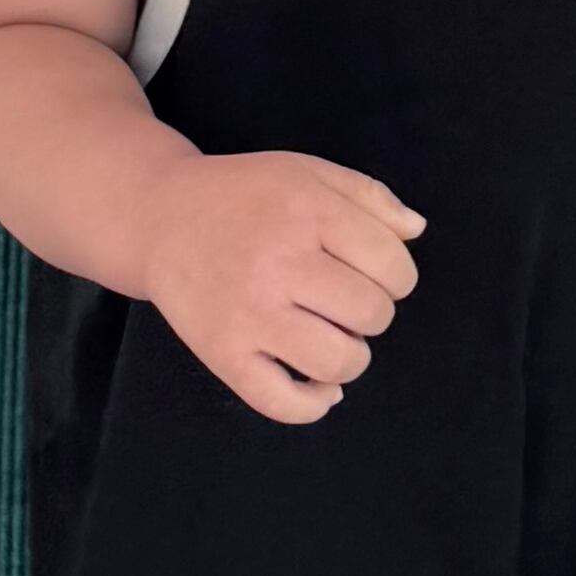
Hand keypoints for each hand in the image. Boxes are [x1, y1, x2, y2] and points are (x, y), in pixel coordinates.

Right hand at [145, 150, 424, 426]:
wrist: (160, 217)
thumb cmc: (244, 196)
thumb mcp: (307, 172)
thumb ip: (369, 195)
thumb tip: (416, 231)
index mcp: (306, 212)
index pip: (394, 265)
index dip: (397, 275)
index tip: (372, 273)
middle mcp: (278, 263)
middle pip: (373, 314)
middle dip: (372, 312)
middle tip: (342, 300)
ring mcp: (249, 313)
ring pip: (339, 362)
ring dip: (350, 357)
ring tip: (331, 337)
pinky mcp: (223, 353)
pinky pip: (284, 403)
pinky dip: (314, 403)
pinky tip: (318, 384)